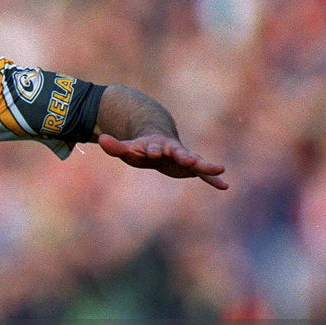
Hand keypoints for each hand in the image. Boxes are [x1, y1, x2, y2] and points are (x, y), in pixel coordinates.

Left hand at [98, 133, 227, 189]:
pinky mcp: (189, 168)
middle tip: (190, 160)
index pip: (155, 147)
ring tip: (220, 169)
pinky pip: (203, 174)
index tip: (153, 152)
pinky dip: (212, 179)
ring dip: (206, 166)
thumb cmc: (140, 149)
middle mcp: (173, 150)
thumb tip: (101, 139)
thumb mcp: (127, 149)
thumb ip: (115, 146)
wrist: (156, 146)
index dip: (153, 149)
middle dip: (184, 156)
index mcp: (156, 144)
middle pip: (179, 152)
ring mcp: (183, 158)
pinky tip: (224, 186)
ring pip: (196, 162)